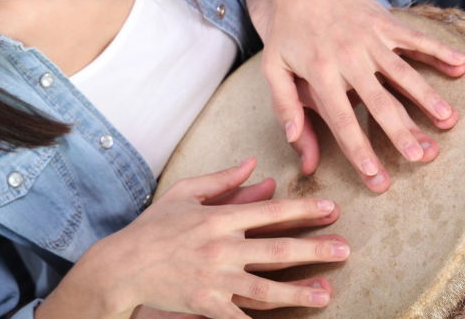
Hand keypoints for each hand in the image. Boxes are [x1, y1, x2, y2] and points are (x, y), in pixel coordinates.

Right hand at [44, 158, 347, 318]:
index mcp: (216, 218)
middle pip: (276, 250)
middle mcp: (219, 247)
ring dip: (300, 291)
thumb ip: (221, 179)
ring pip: (266, 288)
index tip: (331, 209)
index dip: (302, 210)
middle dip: (314, 249)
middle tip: (344, 249)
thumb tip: (254, 165)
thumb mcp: (183, 194)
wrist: (123, 265)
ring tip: (327, 293)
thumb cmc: (153, 227)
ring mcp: (214, 278)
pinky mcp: (206, 303)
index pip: (268, 211)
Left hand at [259, 0, 464, 191]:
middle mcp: (347, 58)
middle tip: (422, 157)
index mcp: (318, 73)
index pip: (341, 119)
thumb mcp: (273, 67)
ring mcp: (369, 40)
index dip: (360, 150)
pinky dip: (438, 51)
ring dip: (426, 97)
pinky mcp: (385, 23)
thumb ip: (284, 105)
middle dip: (402, 132)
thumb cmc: (288, 32)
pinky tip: (460, 65)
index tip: (377, 178)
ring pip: (403, 73)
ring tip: (446, 121)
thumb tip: (297, 143)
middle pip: (379, 102)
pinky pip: (415, 40)